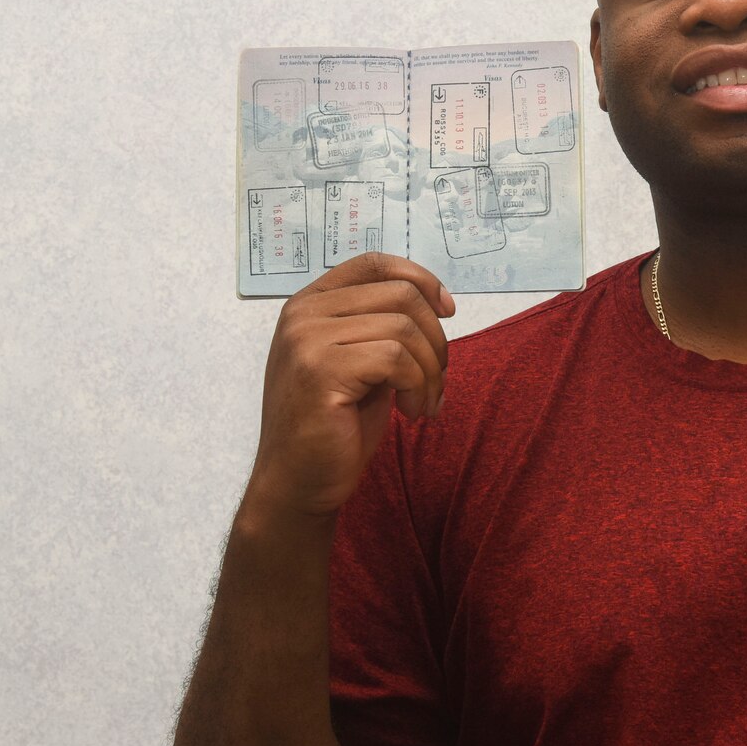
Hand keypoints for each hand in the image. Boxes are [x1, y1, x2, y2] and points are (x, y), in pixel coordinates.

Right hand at [246, 251, 454, 519]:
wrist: (299, 483)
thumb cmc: (335, 427)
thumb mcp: (362, 362)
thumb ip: (382, 326)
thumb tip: (437, 301)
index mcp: (310, 304)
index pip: (374, 263)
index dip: (421, 279)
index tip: (447, 311)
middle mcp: (303, 314)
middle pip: (400, 294)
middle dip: (435, 339)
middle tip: (435, 381)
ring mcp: (307, 340)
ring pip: (404, 327)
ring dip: (430, 371)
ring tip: (423, 404)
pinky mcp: (321, 370)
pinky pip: (397, 359)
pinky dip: (419, 387)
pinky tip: (412, 413)